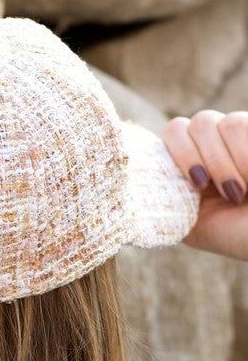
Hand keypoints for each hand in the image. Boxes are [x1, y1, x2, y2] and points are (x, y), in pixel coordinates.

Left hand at [164, 110, 247, 260]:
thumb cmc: (242, 237)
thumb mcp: (193, 226)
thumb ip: (165, 205)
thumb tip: (124, 195)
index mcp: (193, 166)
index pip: (171, 135)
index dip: (178, 153)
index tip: (197, 184)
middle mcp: (215, 147)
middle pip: (188, 124)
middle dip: (203, 159)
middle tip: (227, 192)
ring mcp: (239, 137)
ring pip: (217, 122)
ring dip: (228, 163)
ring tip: (244, 192)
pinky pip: (239, 124)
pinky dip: (244, 155)